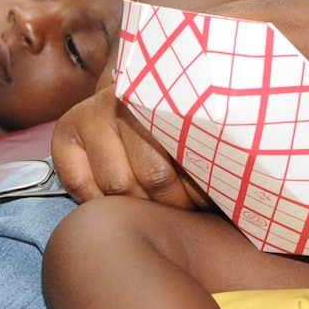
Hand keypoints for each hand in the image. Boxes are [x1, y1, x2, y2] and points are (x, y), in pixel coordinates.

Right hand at [53, 81, 209, 207]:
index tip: (212, 198)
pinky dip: (100, 204)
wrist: (124, 97)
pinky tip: (119, 206)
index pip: (186, 152)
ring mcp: (90, 115)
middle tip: (188, 210)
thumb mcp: (192, 123)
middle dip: (175, 203)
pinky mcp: (64, 136)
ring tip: (159, 212)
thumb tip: (244, 184)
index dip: (201, 185)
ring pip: (119, 186)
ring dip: (141, 209)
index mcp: (162, 95)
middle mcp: (122, 100)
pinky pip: (81, 186)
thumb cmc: (168, 122)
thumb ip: (208, 145)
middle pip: (155, 176)